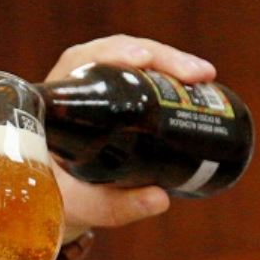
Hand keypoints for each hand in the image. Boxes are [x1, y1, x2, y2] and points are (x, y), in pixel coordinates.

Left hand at [43, 34, 217, 239]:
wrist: (54, 200)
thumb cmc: (59, 199)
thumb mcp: (84, 205)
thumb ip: (117, 207)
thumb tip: (160, 200)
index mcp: (58, 100)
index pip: (87, 60)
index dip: (118, 53)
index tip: (144, 60)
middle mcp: (77, 84)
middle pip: (120, 53)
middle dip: (162, 58)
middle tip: (196, 76)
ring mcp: (98, 87)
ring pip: (138, 60)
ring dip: (173, 63)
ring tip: (205, 77)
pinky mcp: (117, 95)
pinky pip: (145, 75)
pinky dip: (172, 75)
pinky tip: (200, 82)